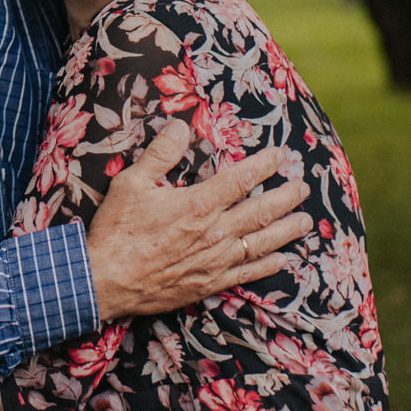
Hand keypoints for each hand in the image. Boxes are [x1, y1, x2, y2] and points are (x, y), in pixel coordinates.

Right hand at [85, 121, 312, 321]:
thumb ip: (160, 153)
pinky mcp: (209, 284)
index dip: (264, 165)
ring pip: (262, 243)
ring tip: (305, 221)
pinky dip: (268, 266)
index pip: (241, 180)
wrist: (105, 280)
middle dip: (286, 197)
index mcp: (198, 204)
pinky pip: (248, 274)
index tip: (279, 156)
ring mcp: (215, 261)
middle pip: (261, 211)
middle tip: (303, 186)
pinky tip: (282, 260)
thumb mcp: (131, 182)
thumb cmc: (117, 230)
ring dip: (287, 230)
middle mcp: (215, 233)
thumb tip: (181, 126)